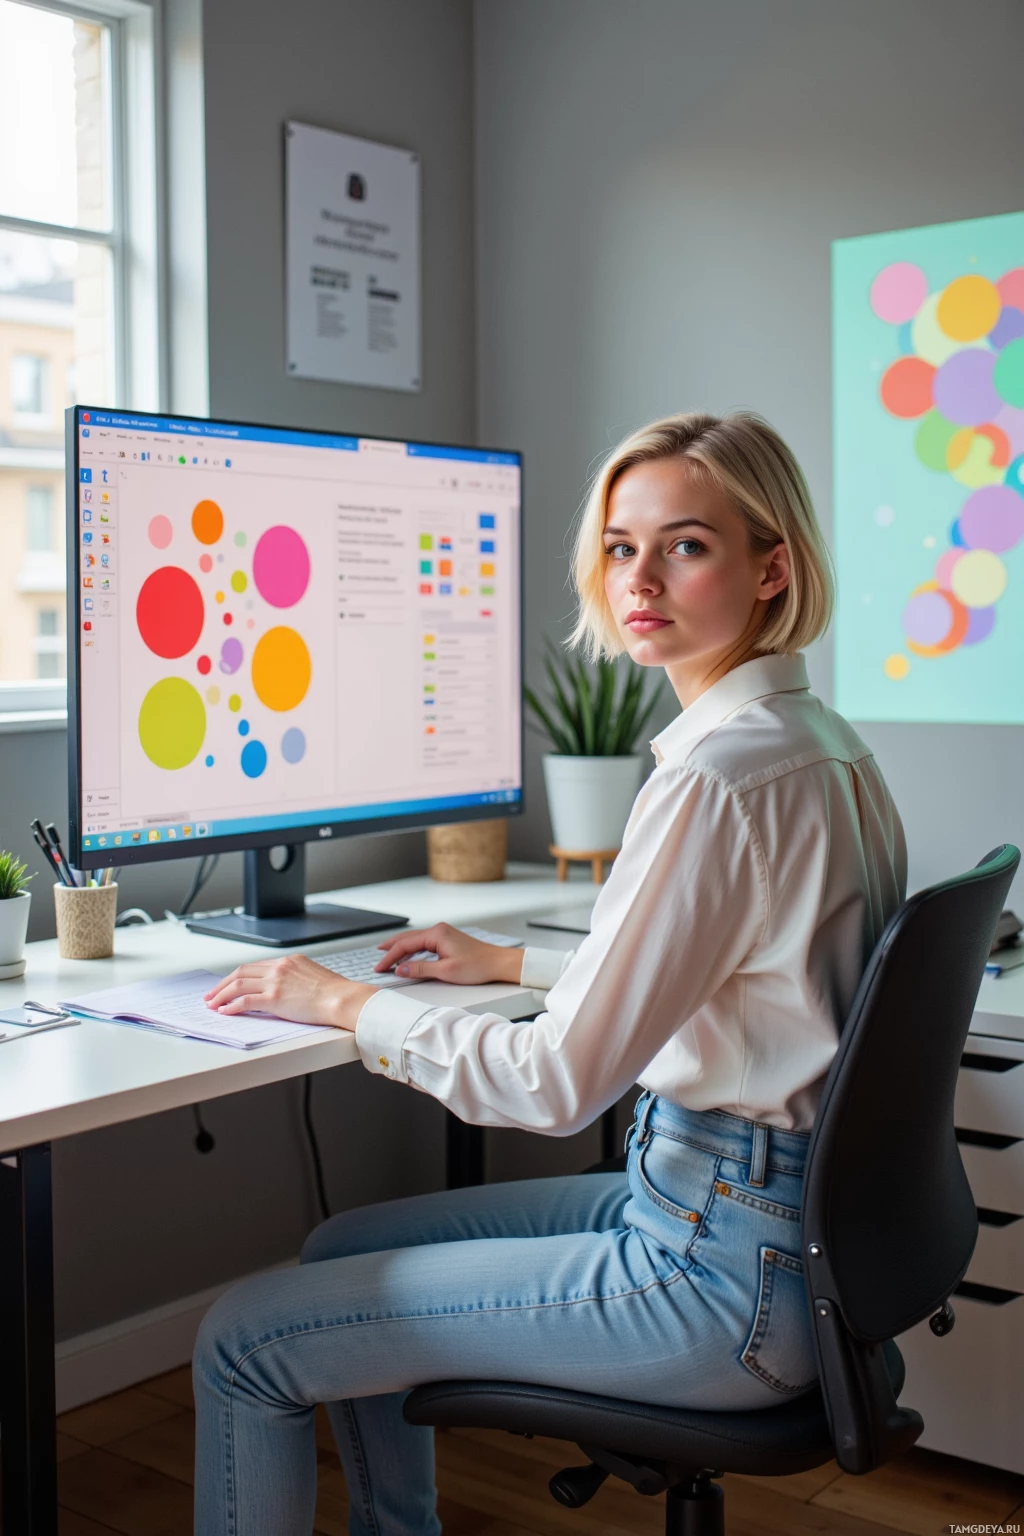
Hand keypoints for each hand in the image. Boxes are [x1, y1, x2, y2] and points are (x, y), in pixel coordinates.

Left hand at [203, 954, 374, 1031]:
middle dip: (222, 984)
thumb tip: (286, 991)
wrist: (343, 999)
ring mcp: (276, 981)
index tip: (229, 984)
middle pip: (241, 971)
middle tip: (211, 994)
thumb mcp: (313, 976)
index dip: (238, 976)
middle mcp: (279, 967)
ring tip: (212, 1004)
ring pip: (238, 984)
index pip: (256, 966)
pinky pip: (245, 1000)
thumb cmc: (335, 993)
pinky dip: (231, 1006)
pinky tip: (225, 1012)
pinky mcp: (274, 998)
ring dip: (221, 995)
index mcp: (289, 960)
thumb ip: (296, 978)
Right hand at [374, 923, 523, 985]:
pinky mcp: (447, 939)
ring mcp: (443, 933)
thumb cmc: (477, 966)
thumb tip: (400, 969)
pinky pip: (423, 943)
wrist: (497, 963)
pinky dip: (412, 949)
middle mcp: (438, 930)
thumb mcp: (446, 971)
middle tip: (377, 959)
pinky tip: (407, 956)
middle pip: (407, 939)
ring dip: (400, 948)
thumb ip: (421, 969)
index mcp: (436, 934)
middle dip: (390, 949)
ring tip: (386, 956)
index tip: (379, 968)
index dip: (390, 957)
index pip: (405, 945)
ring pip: (414, 940)